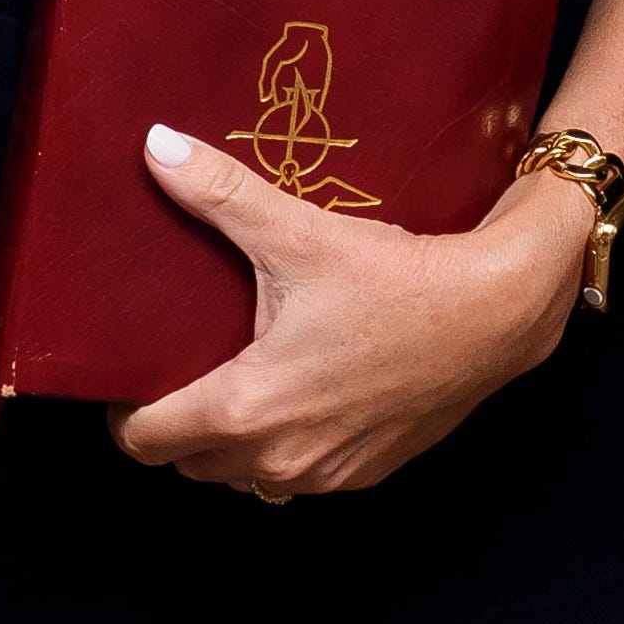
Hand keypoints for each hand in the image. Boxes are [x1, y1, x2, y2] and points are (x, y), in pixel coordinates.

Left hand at [115, 139, 593, 503]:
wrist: (497, 312)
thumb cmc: (400, 279)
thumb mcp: (300, 233)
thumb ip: (219, 193)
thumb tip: (156, 146)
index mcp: (247, 407)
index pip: (146, 440)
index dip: (126, 410)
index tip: (133, 374)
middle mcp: (280, 457)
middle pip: (188, 462)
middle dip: (178, 423)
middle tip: (185, 366)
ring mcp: (325, 474)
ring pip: (243, 476)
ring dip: (231, 442)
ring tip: (240, 378)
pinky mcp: (364, 473)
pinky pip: (298, 476)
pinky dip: (286, 446)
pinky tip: (302, 394)